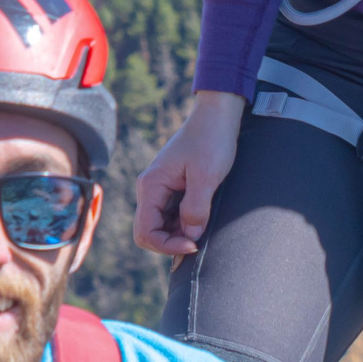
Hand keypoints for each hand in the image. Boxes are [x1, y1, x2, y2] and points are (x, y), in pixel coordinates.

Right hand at [133, 92, 245, 257]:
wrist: (217, 116)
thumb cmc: (211, 140)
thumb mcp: (207, 176)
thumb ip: (196, 207)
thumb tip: (190, 235)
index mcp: (151, 186)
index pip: (145, 232)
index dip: (167, 245)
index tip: (194, 245)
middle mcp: (150, 189)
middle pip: (149, 232)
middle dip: (171, 243)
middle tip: (199, 242)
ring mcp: (160, 189)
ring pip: (160, 225)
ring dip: (179, 234)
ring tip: (203, 227)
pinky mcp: (172, 188)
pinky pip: (171, 215)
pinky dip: (184, 223)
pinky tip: (202, 218)